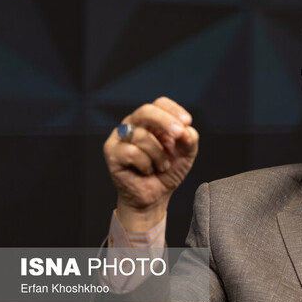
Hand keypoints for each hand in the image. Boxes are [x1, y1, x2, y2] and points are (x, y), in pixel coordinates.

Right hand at [103, 97, 198, 230]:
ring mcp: (120, 137)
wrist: (154, 197)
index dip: (174, 110)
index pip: (160, 104)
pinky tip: (146, 170)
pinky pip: (132, 152)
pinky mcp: (112, 152)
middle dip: (165, 122)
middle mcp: (134, 124)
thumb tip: (185, 129)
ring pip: (142, 136)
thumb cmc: (167, 172)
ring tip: (161, 166)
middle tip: (178, 135)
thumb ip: (189, 139)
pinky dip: (145, 164)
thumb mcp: (186, 154)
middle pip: (146, 111)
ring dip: (158, 156)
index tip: (187, 122)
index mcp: (151, 121)